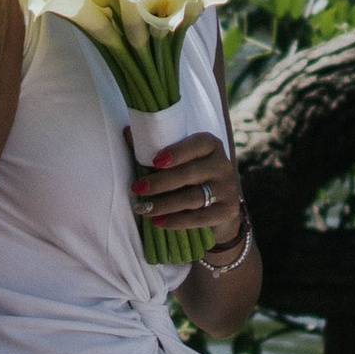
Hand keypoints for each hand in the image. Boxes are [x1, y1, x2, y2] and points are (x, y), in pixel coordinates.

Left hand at [130, 130, 243, 250]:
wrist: (219, 206)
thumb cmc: (190, 177)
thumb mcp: (178, 160)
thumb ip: (155, 146)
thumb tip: (126, 131)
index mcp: (211, 146)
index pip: (198, 144)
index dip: (177, 152)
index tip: (155, 162)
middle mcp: (222, 165)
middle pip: (190, 173)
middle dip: (160, 182)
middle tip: (137, 189)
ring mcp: (228, 188)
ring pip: (193, 198)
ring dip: (164, 204)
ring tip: (143, 209)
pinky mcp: (228, 210)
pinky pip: (200, 218)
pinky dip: (176, 221)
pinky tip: (158, 222)